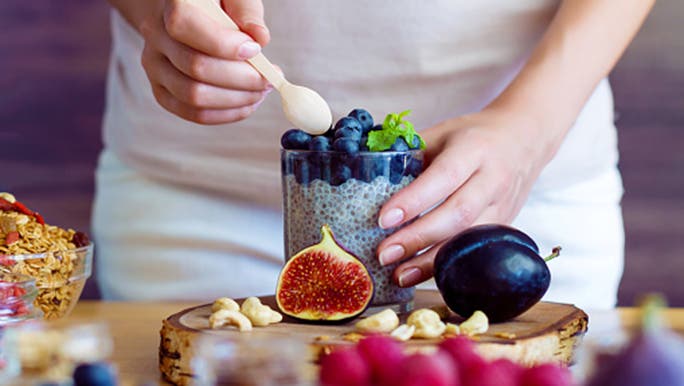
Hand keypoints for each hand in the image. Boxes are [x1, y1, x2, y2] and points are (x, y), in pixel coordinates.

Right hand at [139, 0, 271, 123]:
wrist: (187, 15)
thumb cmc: (217, 4)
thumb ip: (246, 11)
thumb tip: (260, 38)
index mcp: (173, 5)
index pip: (184, 26)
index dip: (223, 44)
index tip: (256, 49)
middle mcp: (156, 36)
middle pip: (195, 68)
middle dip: (241, 78)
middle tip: (270, 78)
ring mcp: (155, 67)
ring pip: (194, 96)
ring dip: (237, 99)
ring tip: (261, 91)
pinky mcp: (163, 91)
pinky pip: (194, 113)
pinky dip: (227, 113)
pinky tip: (247, 103)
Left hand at [376, 108, 557, 286]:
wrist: (525, 139)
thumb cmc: (474, 136)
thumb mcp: (442, 133)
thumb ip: (411, 154)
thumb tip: (365, 176)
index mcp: (473, 150)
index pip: (443, 177)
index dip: (413, 200)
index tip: (382, 219)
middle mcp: (492, 179)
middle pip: (457, 214)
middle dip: (418, 237)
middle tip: (384, 254)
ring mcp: (502, 206)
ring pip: (468, 239)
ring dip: (432, 261)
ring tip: (399, 274)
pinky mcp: (505, 227)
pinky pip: (476, 251)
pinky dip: (448, 265)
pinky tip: (422, 275)